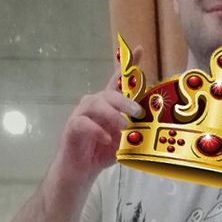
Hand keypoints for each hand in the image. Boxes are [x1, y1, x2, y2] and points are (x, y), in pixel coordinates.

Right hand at [53, 46, 144, 180]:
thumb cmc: (101, 153)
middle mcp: (93, 104)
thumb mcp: (123, 141)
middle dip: (124, 100)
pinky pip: (84, 122)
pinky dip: (97, 130)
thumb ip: (134, 130)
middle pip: (108, 93)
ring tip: (123, 126)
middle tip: (137, 112)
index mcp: (107, 105)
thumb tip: (150, 124)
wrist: (80, 172)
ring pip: (95, 104)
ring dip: (111, 114)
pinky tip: (106, 139)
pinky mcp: (72, 127)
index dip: (128, 65)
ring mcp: (81, 114)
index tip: (139, 49)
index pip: (117, 81)